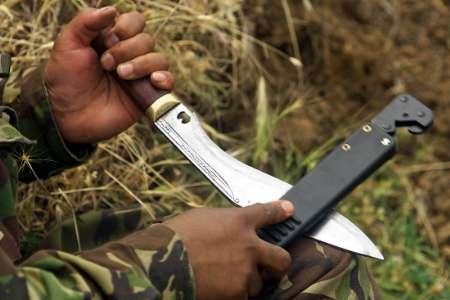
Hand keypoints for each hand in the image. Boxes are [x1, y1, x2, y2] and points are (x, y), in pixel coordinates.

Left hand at [44, 7, 173, 142]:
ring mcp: (140, 76)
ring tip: (121, 75)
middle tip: (106, 64)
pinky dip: (165, 78)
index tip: (108, 39)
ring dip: (142, 64)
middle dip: (127, 49)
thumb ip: (85, 22)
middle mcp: (130, 55)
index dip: (127, 27)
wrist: (68, 116)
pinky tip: (153, 80)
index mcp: (113, 39)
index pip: (135, 21)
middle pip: (147, 40)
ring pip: (159, 59)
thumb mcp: (67, 45)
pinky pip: (168, 82)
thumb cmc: (65, 81)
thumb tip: (112, 10)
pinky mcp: (147, 95)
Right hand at [164, 201, 293, 299]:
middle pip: (281, 258)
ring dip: (246, 282)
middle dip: (279, 263)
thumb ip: (223, 222)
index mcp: (238, 222)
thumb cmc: (175, 236)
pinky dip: (233, 295)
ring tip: (225, 279)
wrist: (162, 262)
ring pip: (258, 283)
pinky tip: (217, 288)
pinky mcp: (237, 294)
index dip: (280, 211)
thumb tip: (229, 226)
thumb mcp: (201, 218)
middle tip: (270, 265)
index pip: (266, 212)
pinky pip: (242, 297)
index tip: (289, 210)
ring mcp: (245, 272)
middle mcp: (248, 246)